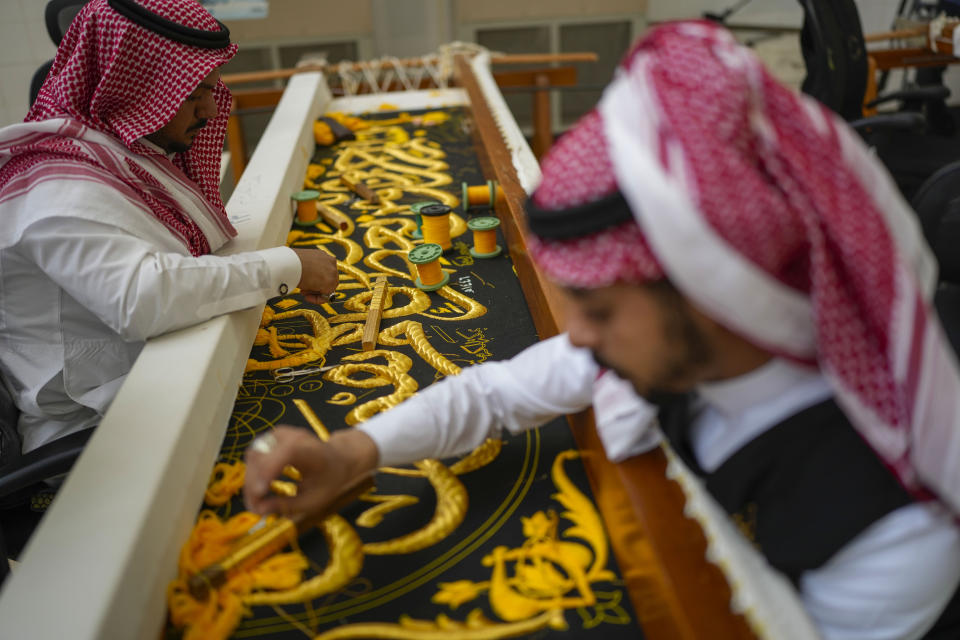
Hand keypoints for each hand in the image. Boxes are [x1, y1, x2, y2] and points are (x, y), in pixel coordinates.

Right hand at [244, 425, 377, 517]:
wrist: (337, 458)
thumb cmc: (329, 480)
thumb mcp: (313, 500)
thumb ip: (286, 505)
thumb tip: (258, 510)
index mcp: (310, 450)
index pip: (285, 453)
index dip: (268, 470)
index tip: (259, 493)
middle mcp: (293, 436)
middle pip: (262, 456)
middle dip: (253, 484)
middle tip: (256, 509)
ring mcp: (280, 435)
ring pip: (253, 456)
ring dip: (250, 480)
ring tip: (257, 503)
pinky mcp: (271, 438)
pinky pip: (255, 455)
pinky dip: (253, 474)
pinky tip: (259, 491)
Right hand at [292, 248, 338, 304]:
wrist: (287, 263)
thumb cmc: (291, 263)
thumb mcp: (303, 265)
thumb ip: (311, 271)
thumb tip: (311, 279)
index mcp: (323, 255)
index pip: (325, 272)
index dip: (315, 282)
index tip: (307, 286)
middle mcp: (330, 261)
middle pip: (328, 280)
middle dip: (316, 288)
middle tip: (305, 291)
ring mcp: (332, 270)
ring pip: (329, 287)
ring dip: (316, 293)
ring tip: (303, 292)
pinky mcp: (331, 281)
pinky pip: (327, 295)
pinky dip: (318, 298)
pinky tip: (307, 296)